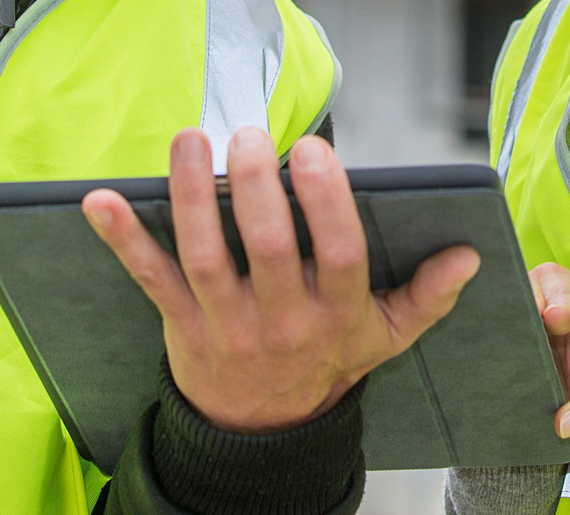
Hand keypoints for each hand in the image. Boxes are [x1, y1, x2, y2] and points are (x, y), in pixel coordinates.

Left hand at [83, 129, 480, 433]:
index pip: (338, 253)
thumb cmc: (327, 361)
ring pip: (205, 256)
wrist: (263, 433)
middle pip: (268, 248)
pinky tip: (100, 201)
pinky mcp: (181, 326)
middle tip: (249, 136)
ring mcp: (227, 325)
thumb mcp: (387, 335)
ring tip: (191, 140)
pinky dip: (124, 239)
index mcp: (336, 313)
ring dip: (192, 196)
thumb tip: (469, 255)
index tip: (314, 150)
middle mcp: (281, 321)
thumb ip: (428, 294)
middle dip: (256, 187)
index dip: (325, 201)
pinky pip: (150, 279)